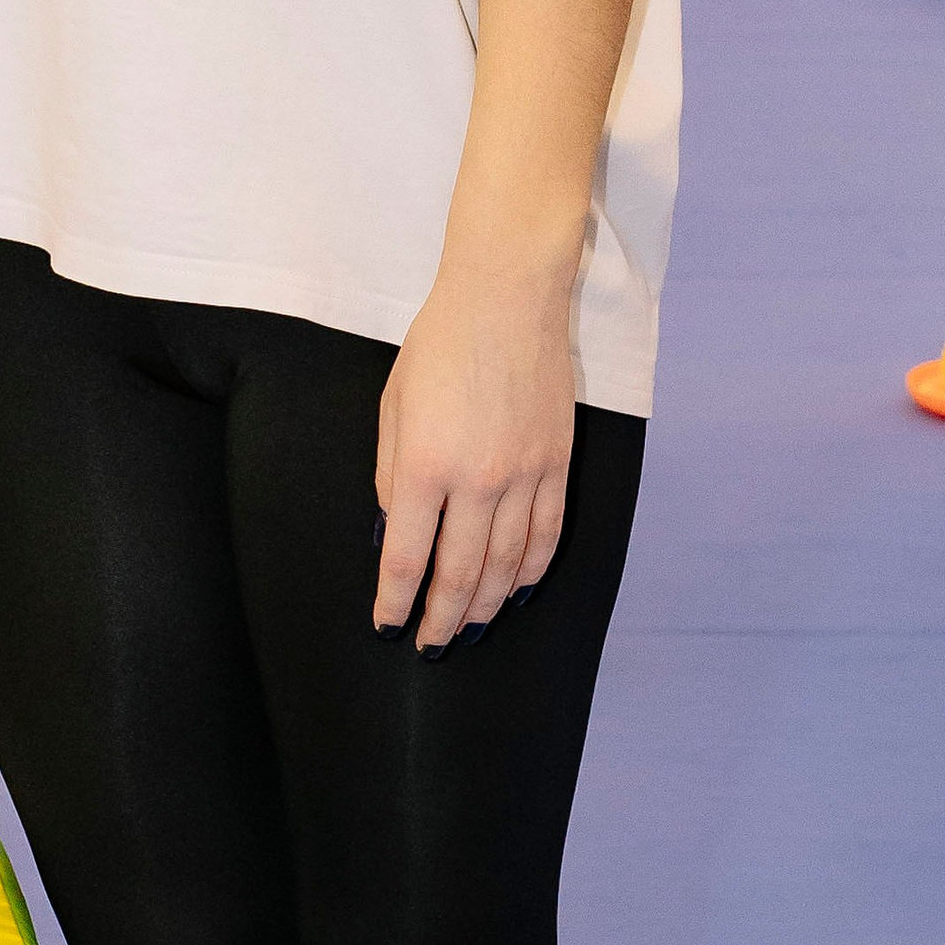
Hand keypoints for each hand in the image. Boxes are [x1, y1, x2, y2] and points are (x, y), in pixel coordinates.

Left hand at [373, 254, 577, 651]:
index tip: (387, 626)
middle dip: (442, 619)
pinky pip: (546, 535)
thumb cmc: (438, 345)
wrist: (506, 298)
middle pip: (459, 574)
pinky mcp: (557, 465)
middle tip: (431, 646)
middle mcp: (478, 480)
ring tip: (469, 631)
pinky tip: (515, 592)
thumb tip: (395, 531)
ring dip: (485, 606)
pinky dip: (530, 572)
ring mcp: (525, 476)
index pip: (407, 556)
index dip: (395, 601)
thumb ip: (392, 474)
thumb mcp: (393, 405)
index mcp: (425, 464)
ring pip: (506, 566)